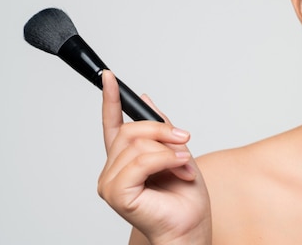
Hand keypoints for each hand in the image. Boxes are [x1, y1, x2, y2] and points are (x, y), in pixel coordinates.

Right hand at [97, 70, 210, 244]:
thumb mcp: (177, 151)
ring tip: (184, 165)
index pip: (112, 124)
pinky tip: (179, 169)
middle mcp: (113, 169)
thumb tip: (146, 98)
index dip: (110, 99)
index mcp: (125, 159)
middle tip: (184, 141)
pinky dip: (165, 161)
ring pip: (137, 144)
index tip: (109, 76)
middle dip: (162, 131)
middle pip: (130, 130)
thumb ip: (160, 128)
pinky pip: (141, 162)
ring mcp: (111, 182)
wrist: (191, 226)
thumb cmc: (185, 197)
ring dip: (169, 150)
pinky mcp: (116, 193)